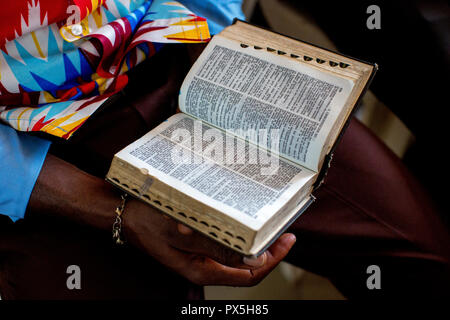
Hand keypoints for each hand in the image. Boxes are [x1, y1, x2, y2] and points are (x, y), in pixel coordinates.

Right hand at [29, 154, 295, 286]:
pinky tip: (242, 214)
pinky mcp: (195, 240)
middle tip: (283, 226)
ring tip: (268, 220)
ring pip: (236, 251)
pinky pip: (224, 239)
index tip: (287, 239)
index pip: (248, 275)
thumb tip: (251, 257)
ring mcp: (199, 253)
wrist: (121, 210)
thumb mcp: (181, 231)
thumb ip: (215, 244)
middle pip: (246, 265)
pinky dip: (238, 230)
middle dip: (268, 249)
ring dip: (254, 239)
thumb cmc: (146, 219)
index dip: (272, 260)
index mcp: (201, 270)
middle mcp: (203, 265)